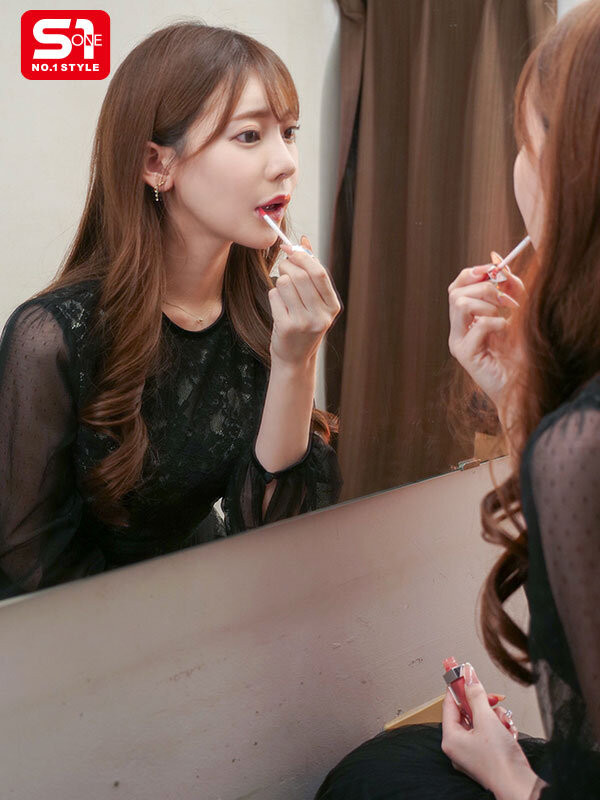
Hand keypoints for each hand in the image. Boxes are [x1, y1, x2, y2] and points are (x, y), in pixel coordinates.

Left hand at [268, 236, 341, 366]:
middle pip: (300, 275)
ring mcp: (304, 323)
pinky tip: (279, 307)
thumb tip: (303, 241)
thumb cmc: (304, 323)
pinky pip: (274, 296)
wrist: (294, 358)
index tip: (291, 249)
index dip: (303, 256)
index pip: (319, 273)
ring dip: (279, 282)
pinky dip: (274, 296)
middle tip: (283, 266)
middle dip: (288, 265)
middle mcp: (321, 315)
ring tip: (283, 291)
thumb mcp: (315, 300)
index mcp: (332, 306)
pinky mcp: (286, 327)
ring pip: (284, 283)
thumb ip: (311, 270)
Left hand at [441, 663, 537, 799]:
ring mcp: (472, 753)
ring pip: (481, 722)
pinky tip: (509, 732)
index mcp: (451, 739)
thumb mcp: (486, 720)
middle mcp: (458, 747)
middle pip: (467, 712)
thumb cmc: (501, 761)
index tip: (463, 673)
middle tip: (493, 699)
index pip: (449, 704)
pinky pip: (489, 733)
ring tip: (504, 723)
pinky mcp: (487, 757)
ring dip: (495, 717)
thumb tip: (468, 676)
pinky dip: (500, 729)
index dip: (457, 687)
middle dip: (483, 705)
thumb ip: (476, 695)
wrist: (520, 786)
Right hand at [448, 260, 525, 406]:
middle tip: (505, 299)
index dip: (472, 273)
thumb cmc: (521, 351)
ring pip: (460, 304)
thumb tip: (497, 258)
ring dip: (488, 304)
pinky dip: (496, 323)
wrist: (524, 384)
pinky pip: (477, 326)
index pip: (456, 287)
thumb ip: (510, 286)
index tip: (493, 269)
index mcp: (465, 319)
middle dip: (483, 287)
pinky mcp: (465, 355)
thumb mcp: (518, 310)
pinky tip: (505, 333)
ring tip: (506, 316)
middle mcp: (457, 330)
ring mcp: (458, 343)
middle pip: (455, 292)